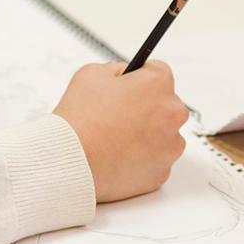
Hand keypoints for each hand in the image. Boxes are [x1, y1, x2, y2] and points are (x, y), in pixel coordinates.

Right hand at [52, 61, 186, 202]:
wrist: (71, 162)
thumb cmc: (80, 119)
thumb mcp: (91, 73)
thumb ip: (116, 70)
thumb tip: (125, 77)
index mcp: (157, 84)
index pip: (158, 72)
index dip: (139, 79)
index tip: (129, 88)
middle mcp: (171, 114)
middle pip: (165, 104)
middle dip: (146, 107)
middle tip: (119, 114)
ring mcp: (170, 146)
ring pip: (163, 134)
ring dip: (147, 134)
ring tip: (116, 138)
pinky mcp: (161, 173)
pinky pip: (156, 160)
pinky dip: (142, 159)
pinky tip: (119, 156)